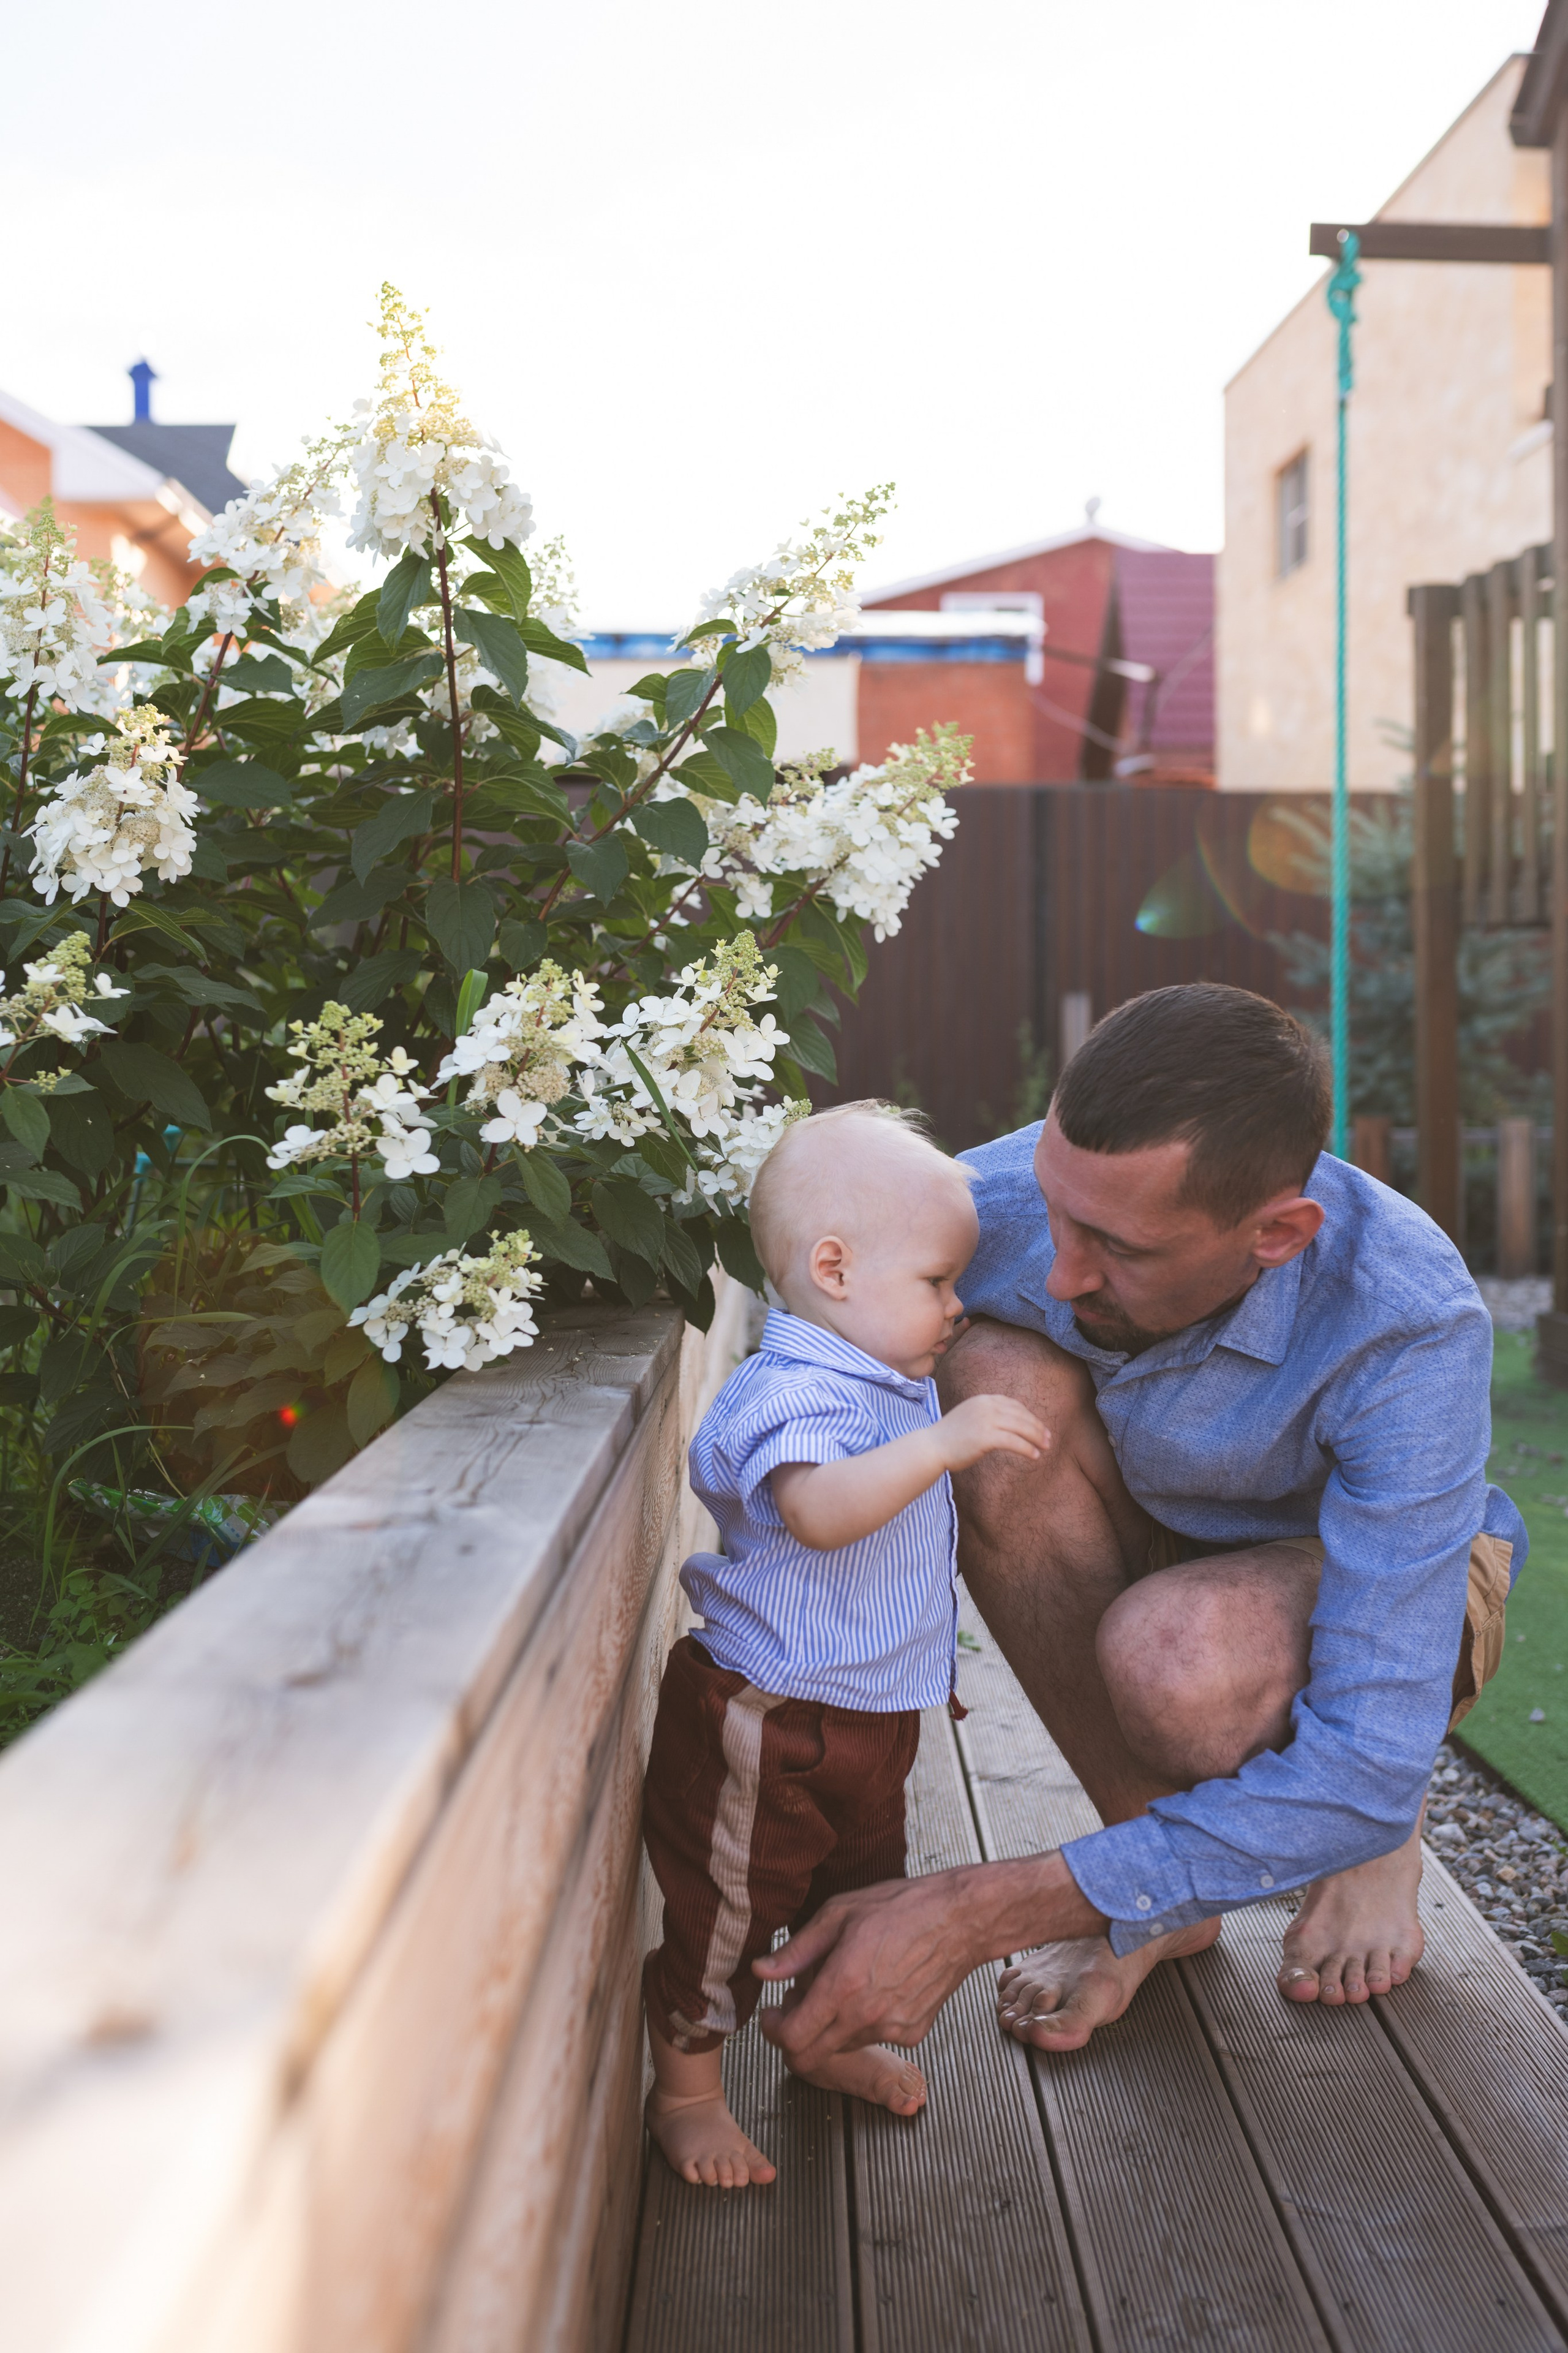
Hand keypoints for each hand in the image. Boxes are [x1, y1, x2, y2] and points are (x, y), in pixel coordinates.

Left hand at [752, 1853, 1101, 2070]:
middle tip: (798, 2005)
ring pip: (841, 2047)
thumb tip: (760, 1969)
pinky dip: (862, 2023)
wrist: (959, 1919)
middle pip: (811, 2055)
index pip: (792, 2039)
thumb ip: (796, 1950)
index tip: (773, 2014)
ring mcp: (892, 2029)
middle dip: (796, 2036)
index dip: (773, 2030)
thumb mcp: (838, 1914)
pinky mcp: (912, 2034)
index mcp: (843, 1985)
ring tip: (841, 1987)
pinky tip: (873, 1990)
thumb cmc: (900, 1908)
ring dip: (829, 2027)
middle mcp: (866, 2015)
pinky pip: (873, 2039)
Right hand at [933, 1392, 1049, 1472]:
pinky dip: (1027, 1449)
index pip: (1014, 1405)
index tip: (1040, 1427)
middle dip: (1037, 1427)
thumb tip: (1009, 1423)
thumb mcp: (971, 1417)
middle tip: (1049, 1439)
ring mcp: (986, 1420)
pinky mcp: (986, 1437)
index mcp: (983, 1399)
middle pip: (1021, 1415)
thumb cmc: (951, 1437)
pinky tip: (1035, 1456)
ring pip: (1021, 1428)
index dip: (1030, 1416)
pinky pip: (1014, 1442)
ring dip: (1036, 1438)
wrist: (932, 1447)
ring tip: (1046, 1447)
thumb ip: (987, 1415)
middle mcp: (986, 1406)